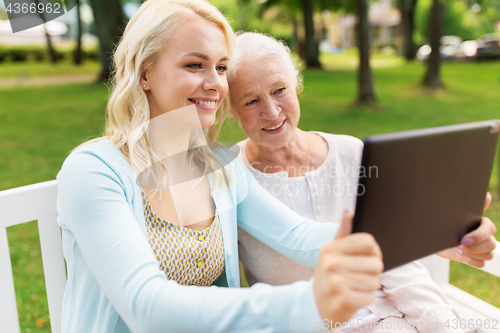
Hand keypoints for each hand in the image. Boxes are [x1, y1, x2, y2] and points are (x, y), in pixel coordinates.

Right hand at [313, 212, 382, 326]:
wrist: (315, 304)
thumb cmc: (328, 275)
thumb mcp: (331, 253)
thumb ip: (343, 233)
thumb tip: (349, 213)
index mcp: (330, 249)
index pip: (368, 242)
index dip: (374, 251)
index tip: (369, 257)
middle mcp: (331, 263)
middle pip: (375, 263)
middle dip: (373, 272)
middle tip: (361, 275)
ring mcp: (336, 282)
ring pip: (375, 281)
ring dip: (369, 286)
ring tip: (355, 286)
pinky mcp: (344, 300)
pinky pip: (371, 296)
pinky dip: (365, 298)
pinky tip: (353, 296)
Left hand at [437, 192, 496, 267]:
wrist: (430, 236)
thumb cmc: (442, 224)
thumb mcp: (453, 215)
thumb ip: (469, 207)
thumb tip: (487, 195)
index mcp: (481, 223)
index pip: (490, 229)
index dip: (478, 236)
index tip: (463, 239)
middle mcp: (483, 235)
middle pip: (492, 244)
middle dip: (475, 247)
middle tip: (460, 245)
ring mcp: (479, 247)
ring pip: (488, 255)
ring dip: (473, 254)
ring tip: (459, 249)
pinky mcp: (473, 258)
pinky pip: (481, 264)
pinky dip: (472, 261)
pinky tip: (461, 256)